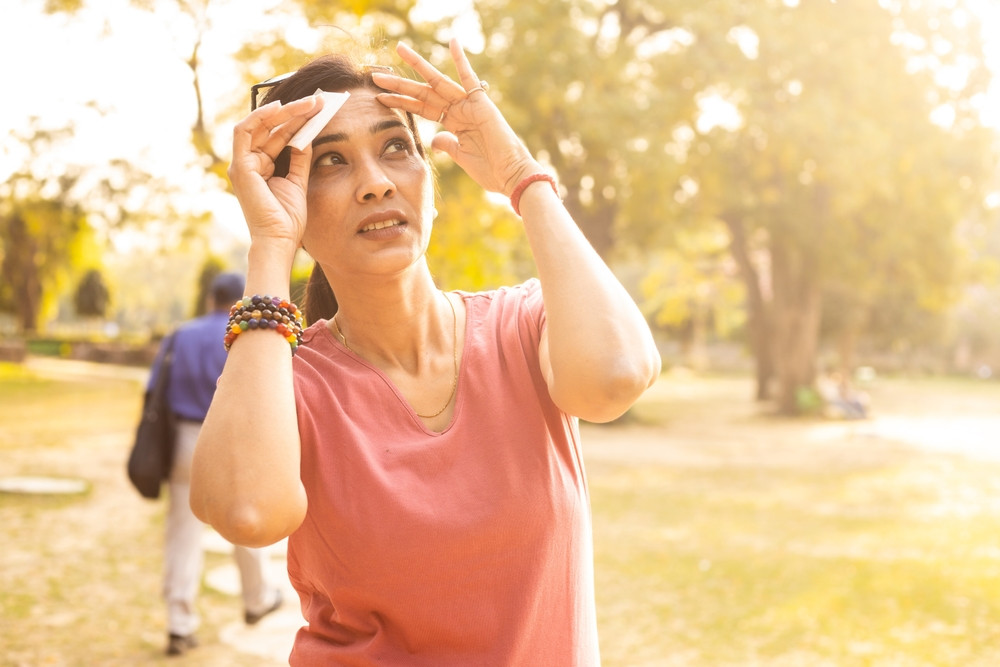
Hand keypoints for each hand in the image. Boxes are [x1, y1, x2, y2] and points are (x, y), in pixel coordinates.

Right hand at [228, 95, 323, 250]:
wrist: (280, 239)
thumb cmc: (288, 218)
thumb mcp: (299, 181)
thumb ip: (300, 158)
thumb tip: (307, 135)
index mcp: (264, 167)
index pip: (279, 135)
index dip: (298, 120)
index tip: (320, 110)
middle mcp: (251, 162)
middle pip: (271, 127)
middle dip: (295, 112)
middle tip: (318, 101)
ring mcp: (243, 164)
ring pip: (260, 125)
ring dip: (284, 112)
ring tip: (307, 103)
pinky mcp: (240, 166)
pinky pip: (244, 132)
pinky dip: (259, 117)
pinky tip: (280, 108)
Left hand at [373, 40, 541, 195]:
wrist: (511, 176)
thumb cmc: (490, 170)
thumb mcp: (461, 158)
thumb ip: (447, 145)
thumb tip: (435, 139)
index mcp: (453, 123)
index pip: (422, 108)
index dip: (401, 102)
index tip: (380, 96)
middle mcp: (459, 110)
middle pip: (424, 92)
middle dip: (400, 84)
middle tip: (376, 75)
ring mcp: (469, 104)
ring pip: (437, 82)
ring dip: (417, 66)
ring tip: (399, 49)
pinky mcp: (481, 103)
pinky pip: (469, 78)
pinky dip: (461, 59)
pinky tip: (452, 41)